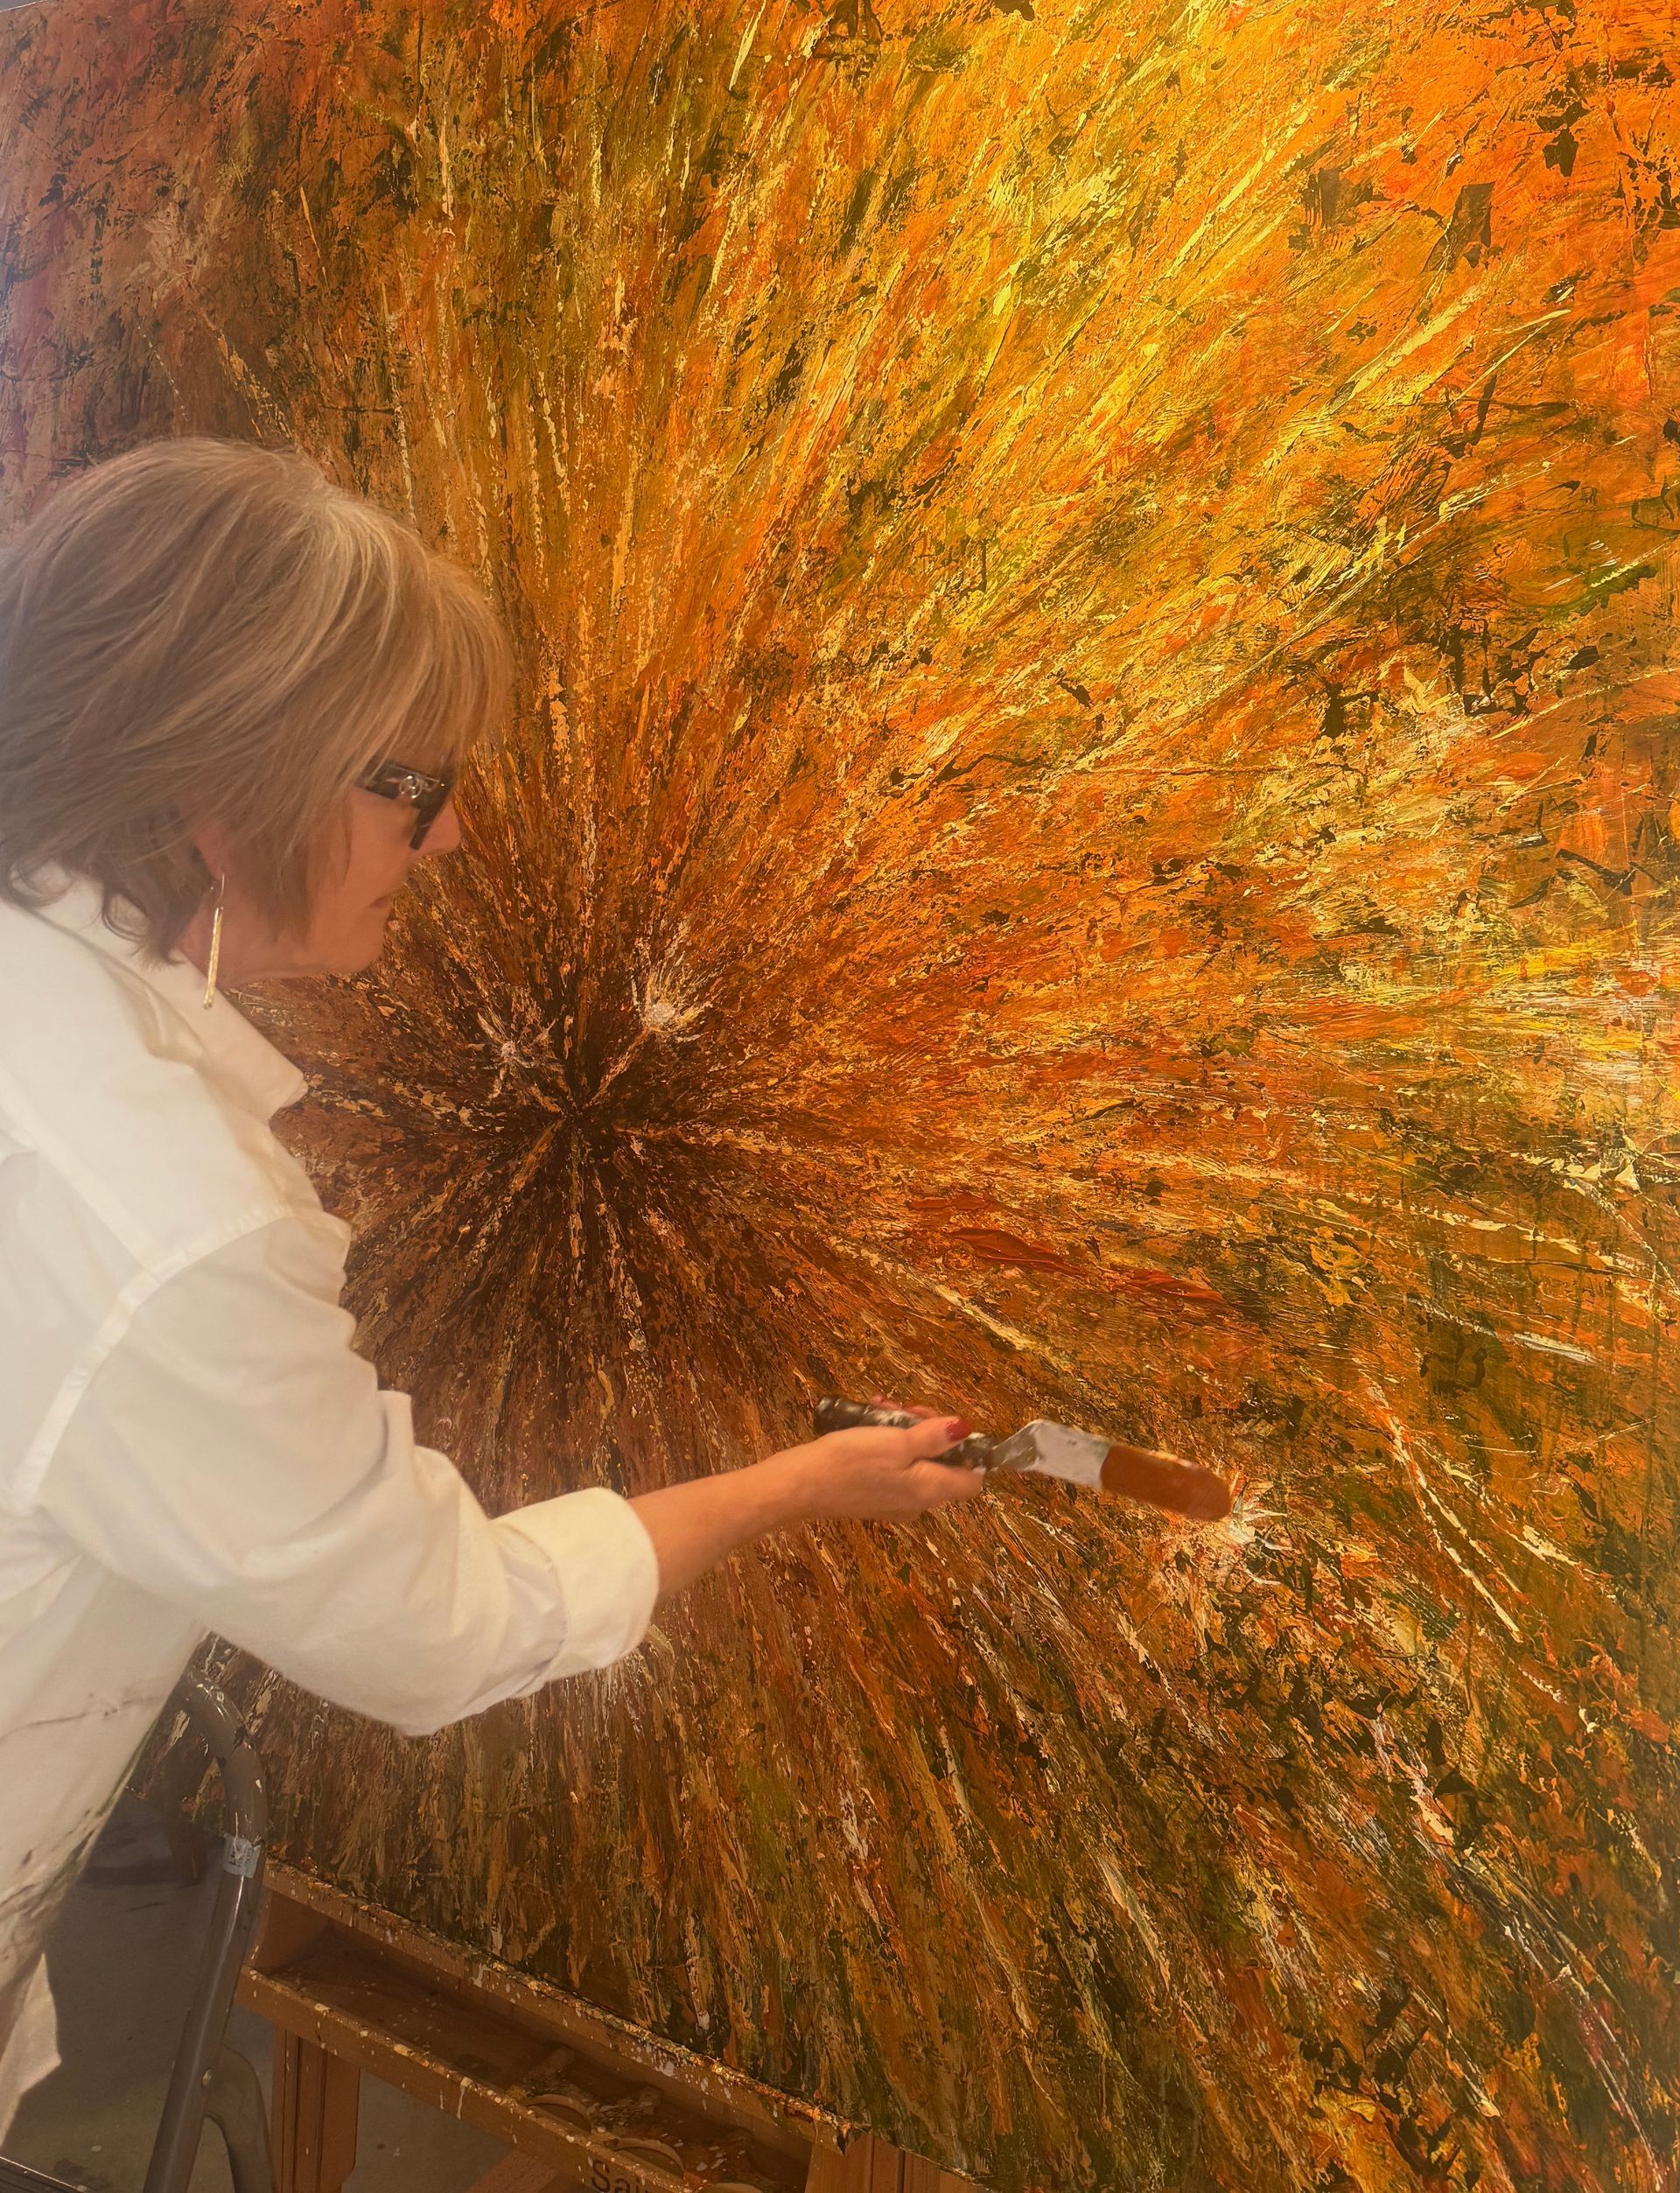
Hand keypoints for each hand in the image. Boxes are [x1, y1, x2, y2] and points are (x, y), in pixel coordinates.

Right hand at [779, 1410, 987, 1523]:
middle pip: (942, 1465)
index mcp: (929, 1491)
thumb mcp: (895, 1441)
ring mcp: (895, 1501)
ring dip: (904, 1431)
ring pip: (916, 1462)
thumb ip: (934, 1438)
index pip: (971, 1481)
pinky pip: (894, 1468)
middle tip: (905, 1408)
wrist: (799, 1487)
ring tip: (880, 1407)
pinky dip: (887, 1444)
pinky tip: (867, 1421)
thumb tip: (966, 1429)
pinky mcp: (874, 1496)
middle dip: (929, 1430)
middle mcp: (918, 1502)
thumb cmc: (850, 1461)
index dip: (967, 1451)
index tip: (945, 1426)